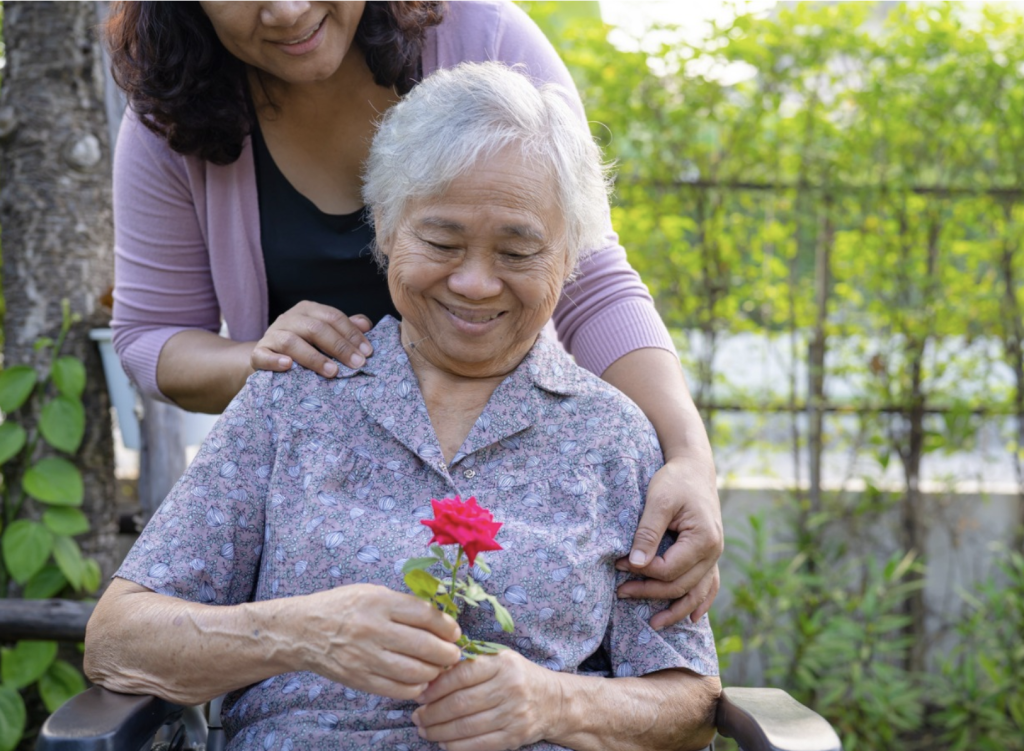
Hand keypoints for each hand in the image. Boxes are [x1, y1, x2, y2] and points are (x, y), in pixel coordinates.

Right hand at [250, 301, 373, 376]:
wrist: (268, 358)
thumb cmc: (304, 346)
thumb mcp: (325, 334)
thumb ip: (344, 328)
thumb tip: (366, 325)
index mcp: (308, 310)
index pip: (333, 317)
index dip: (351, 334)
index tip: (367, 352)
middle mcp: (289, 319)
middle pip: (316, 328)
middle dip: (339, 347)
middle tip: (357, 364)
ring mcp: (272, 335)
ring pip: (292, 341)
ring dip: (314, 357)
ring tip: (332, 372)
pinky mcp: (258, 353)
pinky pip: (263, 355)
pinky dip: (275, 360)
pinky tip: (288, 366)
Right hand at [295, 584, 461, 699]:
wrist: (303, 631)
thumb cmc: (342, 607)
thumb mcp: (372, 592)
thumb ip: (403, 605)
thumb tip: (440, 619)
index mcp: (379, 602)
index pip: (425, 615)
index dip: (446, 626)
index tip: (455, 631)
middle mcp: (373, 629)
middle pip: (424, 645)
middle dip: (447, 652)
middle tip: (454, 653)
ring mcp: (365, 657)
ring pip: (415, 671)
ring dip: (434, 671)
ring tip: (438, 667)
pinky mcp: (360, 679)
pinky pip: (398, 689)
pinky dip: (415, 687)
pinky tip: (420, 680)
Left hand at [412, 650, 559, 750]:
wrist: (553, 700)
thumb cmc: (516, 676)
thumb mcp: (499, 660)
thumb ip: (469, 664)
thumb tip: (430, 677)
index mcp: (502, 663)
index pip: (461, 674)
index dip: (436, 687)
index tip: (420, 695)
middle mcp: (509, 687)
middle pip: (461, 703)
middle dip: (432, 713)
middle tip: (417, 717)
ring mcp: (513, 713)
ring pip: (466, 726)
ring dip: (439, 731)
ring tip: (425, 730)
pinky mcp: (514, 736)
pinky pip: (478, 745)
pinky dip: (456, 746)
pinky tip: (443, 742)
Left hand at [616, 457, 723, 629]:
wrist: (694, 468)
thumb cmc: (675, 480)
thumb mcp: (658, 500)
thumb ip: (648, 533)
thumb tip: (636, 564)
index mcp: (703, 539)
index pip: (669, 569)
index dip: (642, 572)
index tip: (618, 565)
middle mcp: (714, 551)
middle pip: (680, 585)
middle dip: (649, 592)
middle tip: (620, 592)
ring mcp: (715, 555)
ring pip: (696, 592)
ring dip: (675, 609)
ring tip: (653, 624)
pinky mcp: (710, 555)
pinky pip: (708, 585)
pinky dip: (700, 602)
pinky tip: (690, 618)